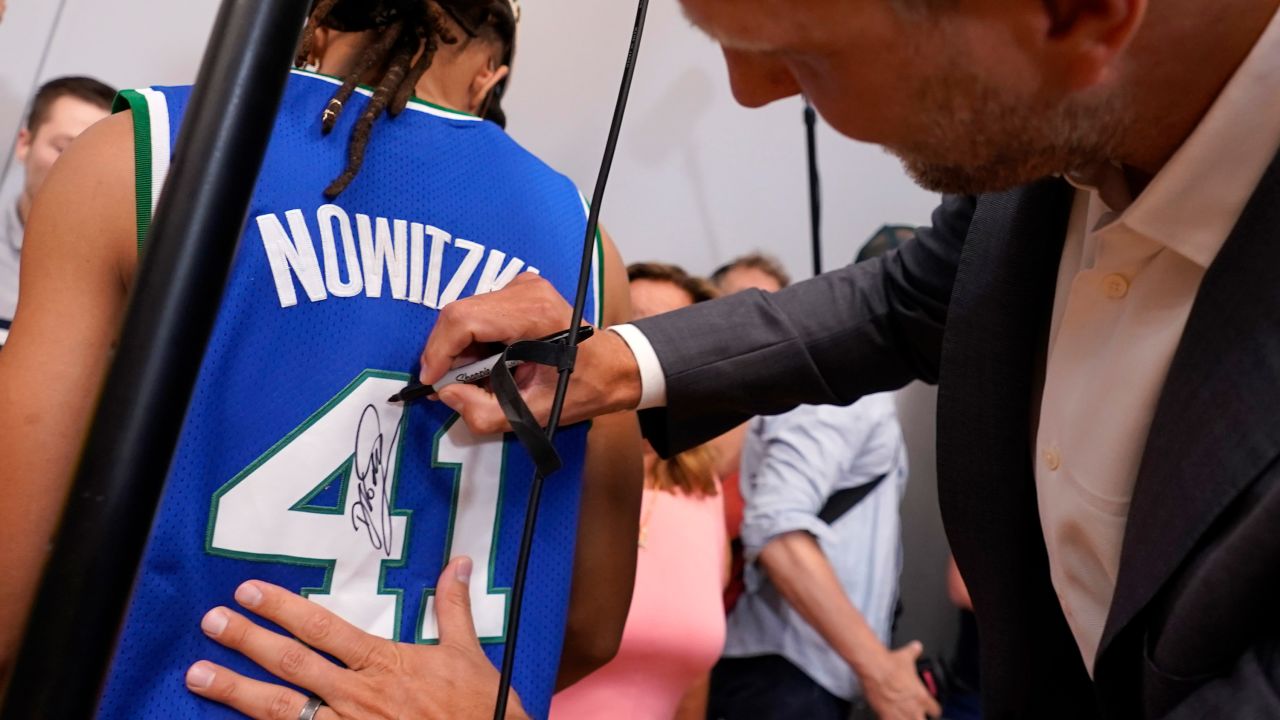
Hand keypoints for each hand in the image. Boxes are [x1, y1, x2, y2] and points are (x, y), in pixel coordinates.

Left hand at [185, 557, 527, 719]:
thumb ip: (452, 608)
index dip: (282, 608)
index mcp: (383, 664)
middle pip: (291, 664)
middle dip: (247, 641)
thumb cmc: (479, 708)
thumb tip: (458, 563)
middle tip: (211, 622)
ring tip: (198, 674)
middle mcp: (357, 697)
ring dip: (236, 690)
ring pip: (281, 709)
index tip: (249, 591)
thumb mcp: (468, 654)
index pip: (322, 629)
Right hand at [420, 273, 640, 434]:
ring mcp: (523, 284)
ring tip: (477, 376)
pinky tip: (490, 359)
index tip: (430, 380)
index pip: (465, 320)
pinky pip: (478, 310)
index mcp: (534, 315)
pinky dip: (473, 338)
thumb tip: (445, 392)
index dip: (439, 351)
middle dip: (446, 352)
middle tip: (451, 384)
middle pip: (459, 314)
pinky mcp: (519, 287)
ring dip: (460, 347)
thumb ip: (483, 412)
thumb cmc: (580, 389)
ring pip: (465, 312)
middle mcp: (527, 290)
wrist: (612, 367)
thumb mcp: (532, 415)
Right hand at [859, 641, 941, 719]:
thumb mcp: (906, 656)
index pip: (936, 711)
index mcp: (922, 697)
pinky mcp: (886, 717)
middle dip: (920, 718)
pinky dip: (890, 719)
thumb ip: (913, 652)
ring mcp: (900, 715)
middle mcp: (913, 709)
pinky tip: (888, 717)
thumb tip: (916, 647)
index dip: (933, 710)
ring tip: (901, 716)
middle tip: (915, 715)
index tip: (930, 709)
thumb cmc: (890, 665)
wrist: (874, 669)